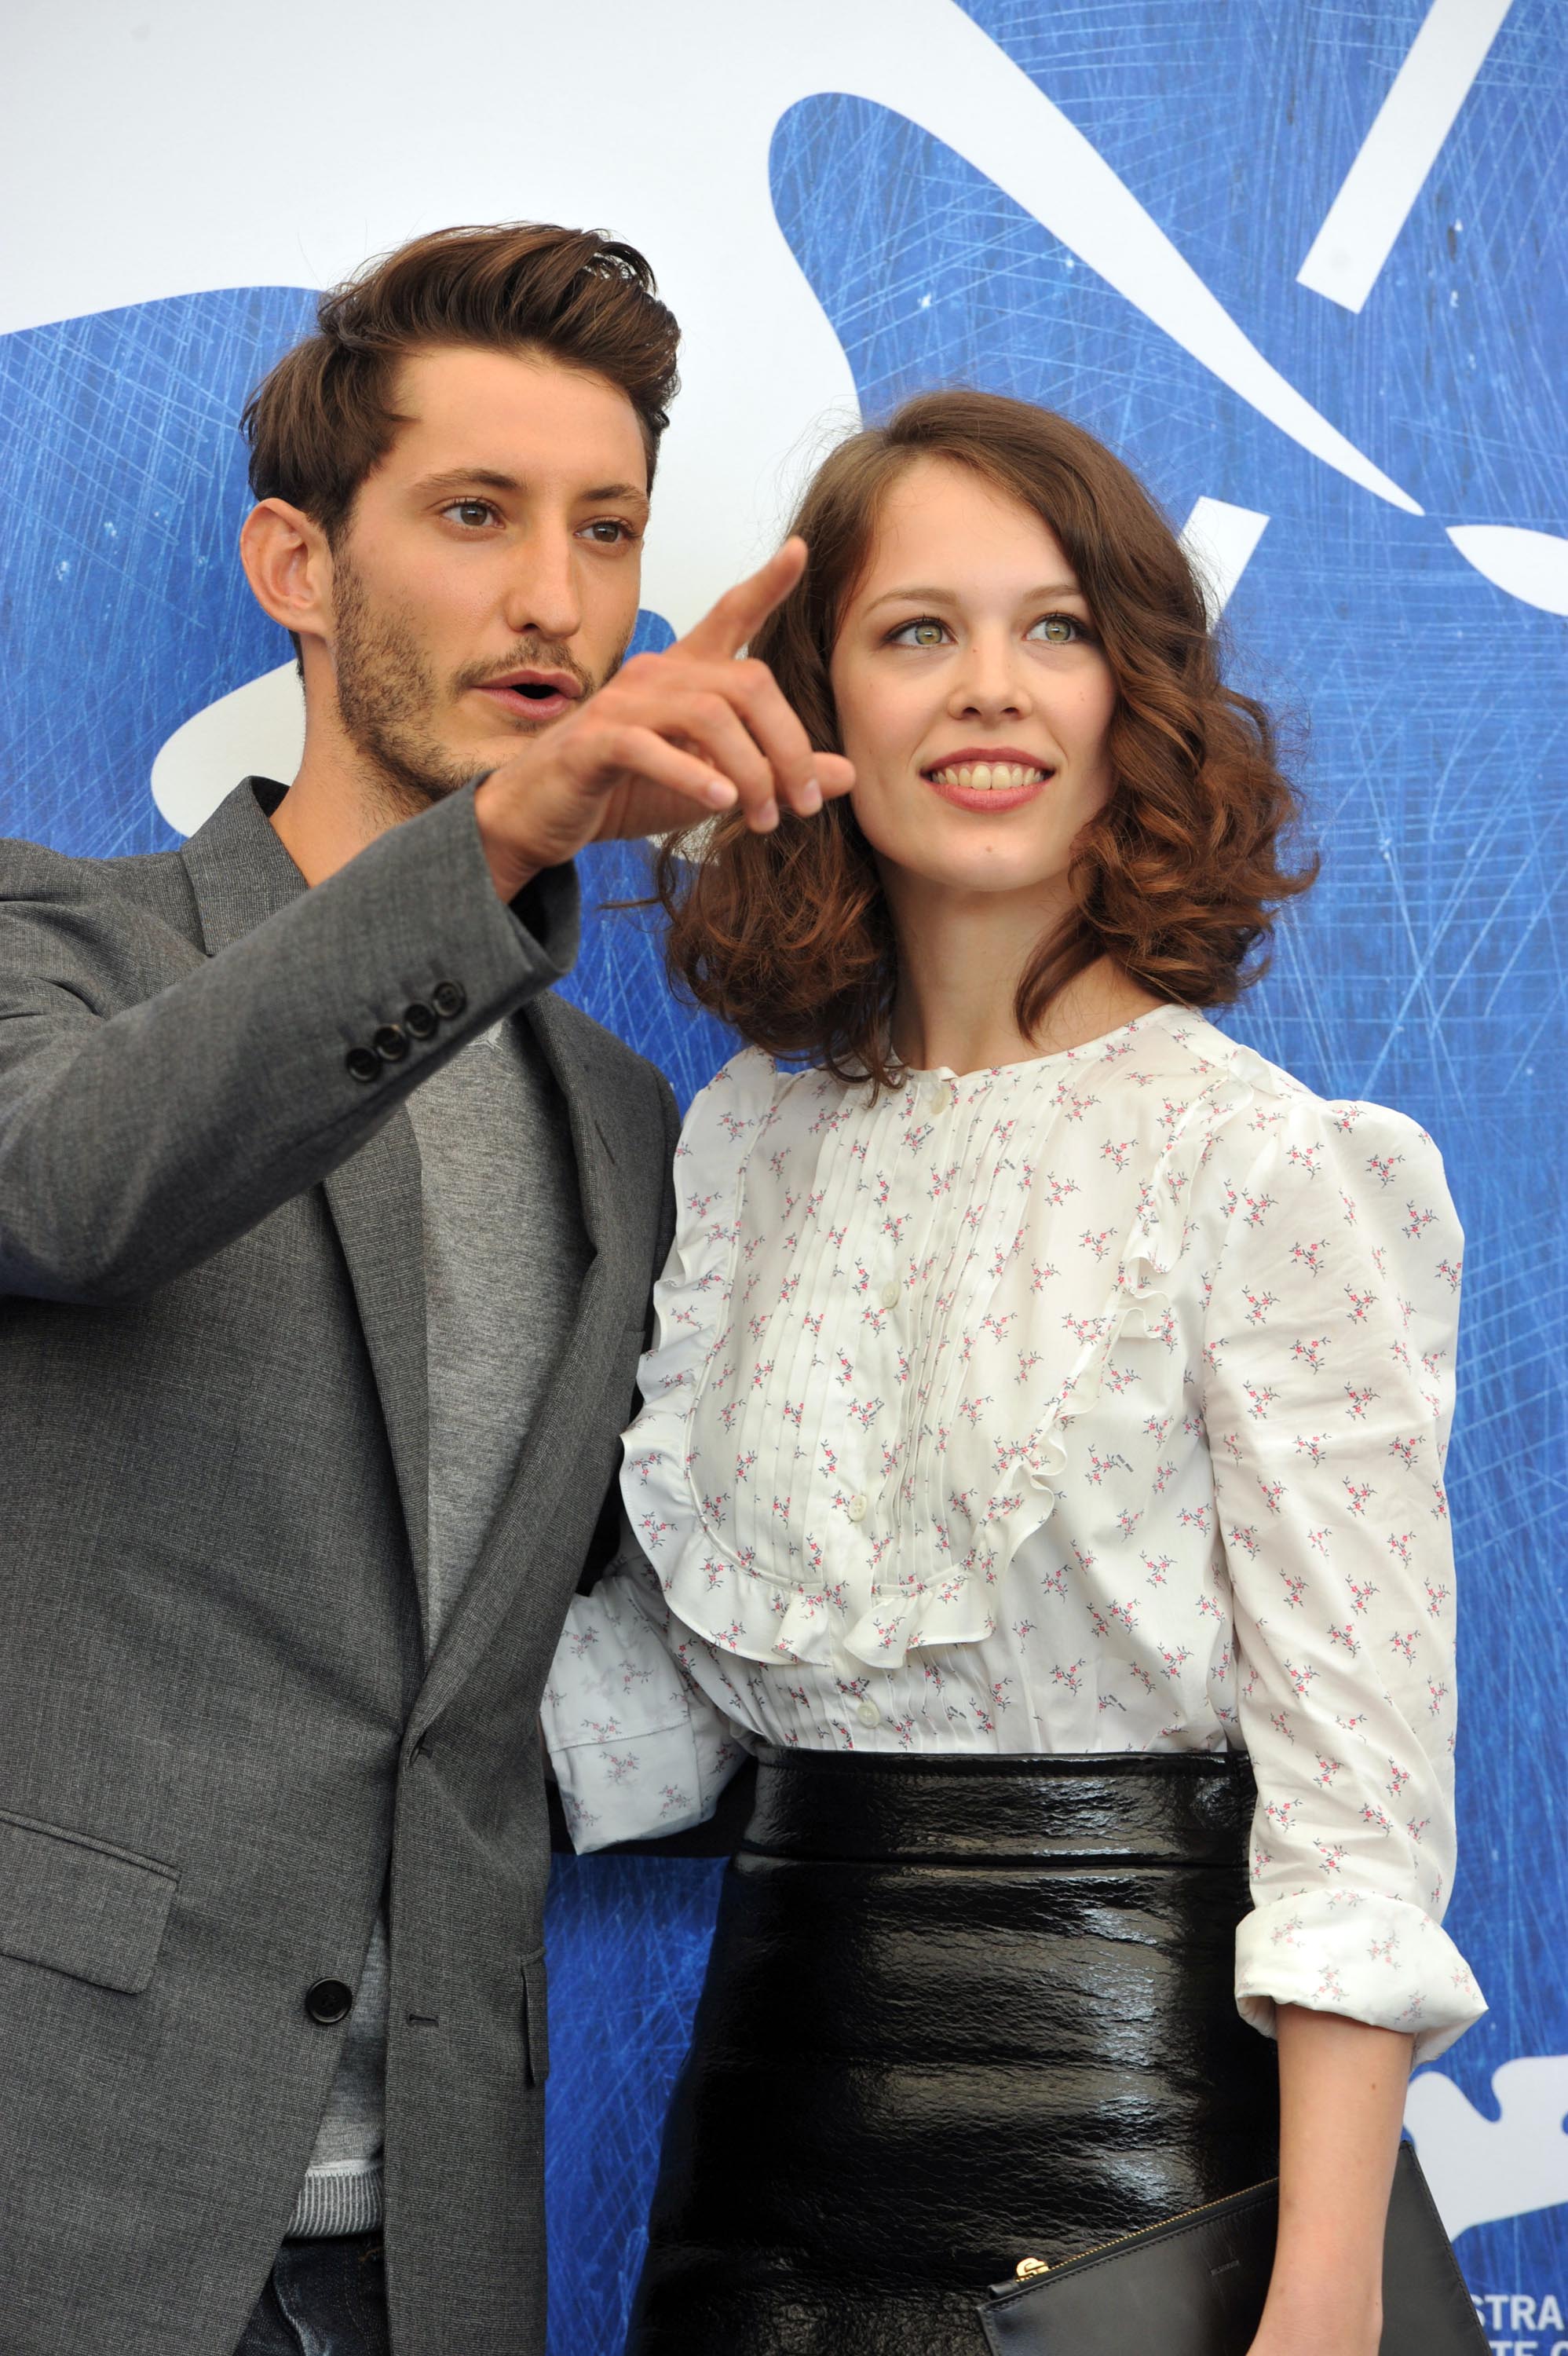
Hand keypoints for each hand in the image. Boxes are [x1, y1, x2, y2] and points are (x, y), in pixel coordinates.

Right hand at [472, 537, 853, 897]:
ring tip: (763, 817)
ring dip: (751, 771)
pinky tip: (721, 801)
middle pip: (748, 683)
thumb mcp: (714, 783)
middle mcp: (656, 676)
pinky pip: (651, 747)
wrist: (542, 816)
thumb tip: (847, 774)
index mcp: (684, 675)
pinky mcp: (593, 743)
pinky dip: (693, 775)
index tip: (800, 549)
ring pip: (710, 716)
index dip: (765, 583)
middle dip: (789, 745)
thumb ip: (775, 772)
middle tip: (804, 801)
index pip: (729, 615)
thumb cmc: (626, 791)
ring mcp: (621, 705)